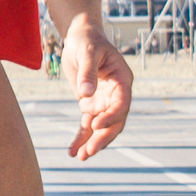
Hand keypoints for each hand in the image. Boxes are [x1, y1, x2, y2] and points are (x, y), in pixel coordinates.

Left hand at [57, 17, 133, 162]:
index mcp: (123, 80)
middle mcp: (117, 94)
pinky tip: (73, 152)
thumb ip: (87, 72)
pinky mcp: (91, 106)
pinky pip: (87, 126)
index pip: (122, 104)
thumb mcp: (87, 52)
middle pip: (115, 121)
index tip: (95, 124)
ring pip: (102, 128)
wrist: (80, 38)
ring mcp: (104, 102)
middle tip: (89, 151)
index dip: (111, 117)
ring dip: (93, 143)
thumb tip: (86, 93)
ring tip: (81, 156)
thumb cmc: (87, 41)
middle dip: (103, 137)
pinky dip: (81, 138)